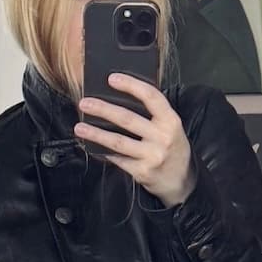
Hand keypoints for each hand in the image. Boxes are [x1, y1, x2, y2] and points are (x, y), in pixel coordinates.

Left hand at [75, 76, 196, 207]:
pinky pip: (118, 159)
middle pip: (128, 119)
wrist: (182, 182)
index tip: (112, 78)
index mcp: (170, 121)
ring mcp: (152, 156)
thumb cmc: (173, 149)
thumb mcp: (171, 128)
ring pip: (118, 141)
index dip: (131, 85)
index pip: (151, 97)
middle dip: (103, 109)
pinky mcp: (142, 172)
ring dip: (96, 134)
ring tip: (79, 127)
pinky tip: (91, 146)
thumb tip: (121, 98)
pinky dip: (103, 152)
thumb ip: (153, 115)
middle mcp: (162, 137)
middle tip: (84, 103)